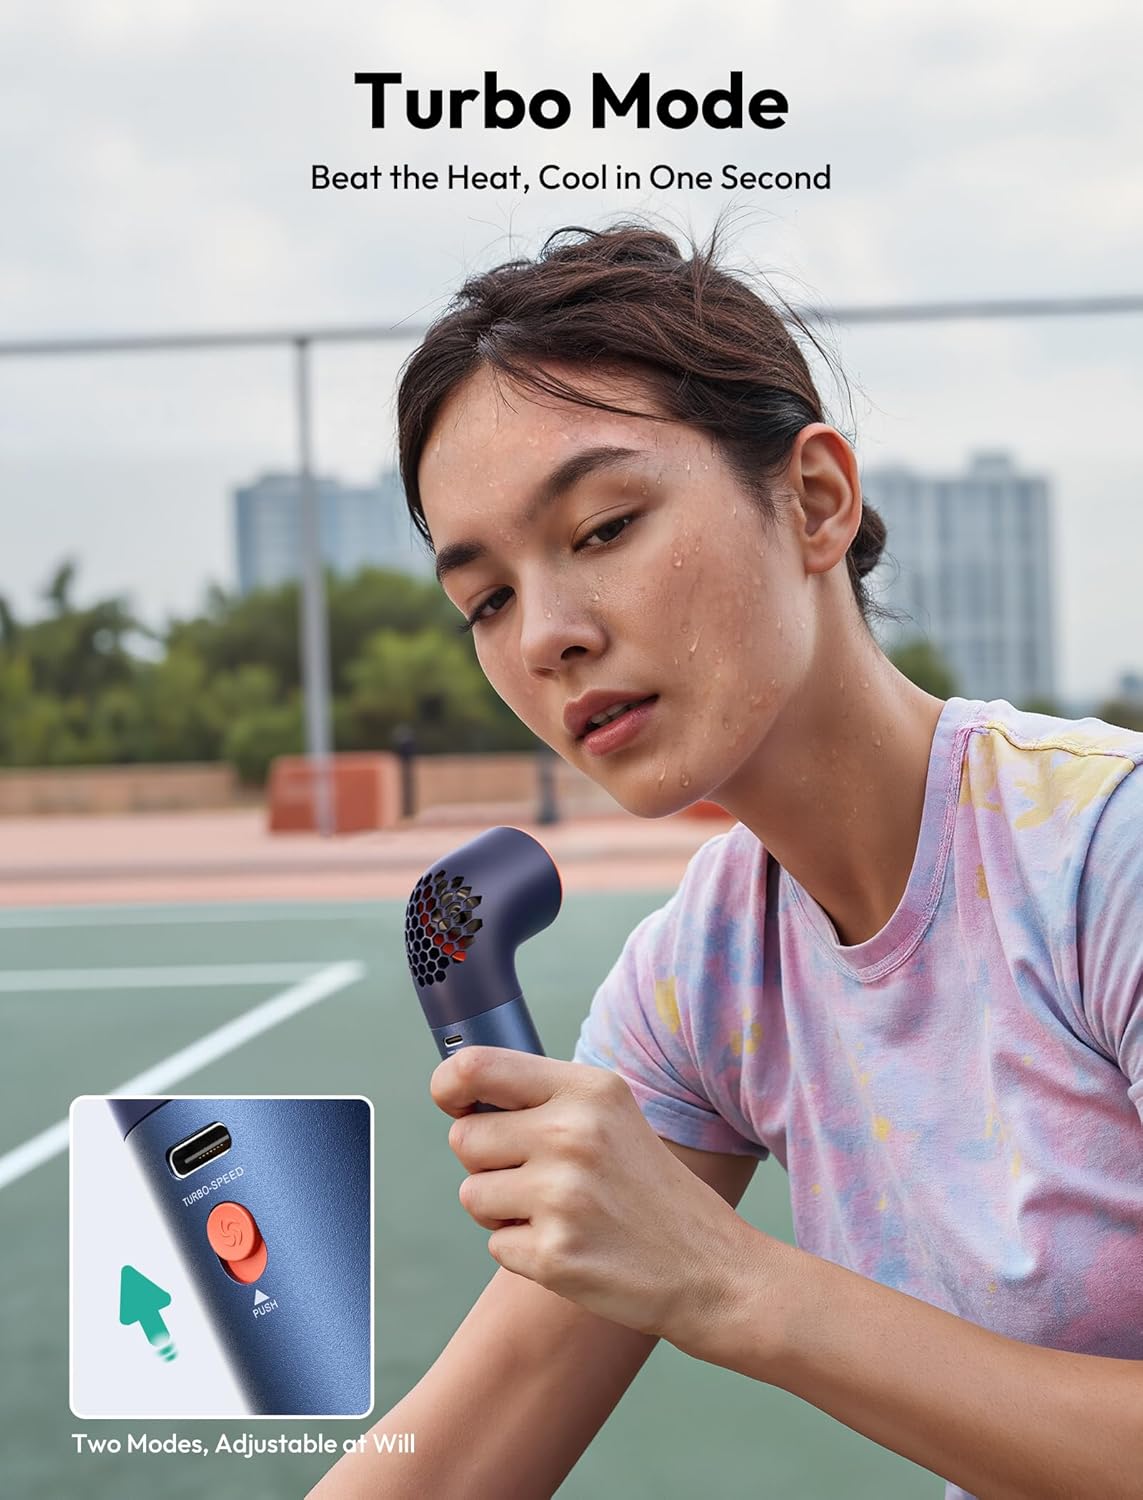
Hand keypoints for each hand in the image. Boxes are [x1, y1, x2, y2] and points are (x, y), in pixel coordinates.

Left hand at [430, 1045, 759, 1352]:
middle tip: (537, 1176)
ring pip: (472, 1195)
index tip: (454, 1102)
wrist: (709, 1269)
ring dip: (503, 1210)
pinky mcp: (554, 1255)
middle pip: (465, 1138)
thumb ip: (545, 1099)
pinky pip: (495, 1245)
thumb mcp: (612, 1116)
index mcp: (588, 1090)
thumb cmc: (648, 1189)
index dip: (449, 1086)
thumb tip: (461, 1093)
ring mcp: (562, 1196)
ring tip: (560, 1212)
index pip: (475, 1067)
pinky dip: (523, 1251)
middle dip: (486, 1162)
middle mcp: (573, 1134)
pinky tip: (572, 1245)